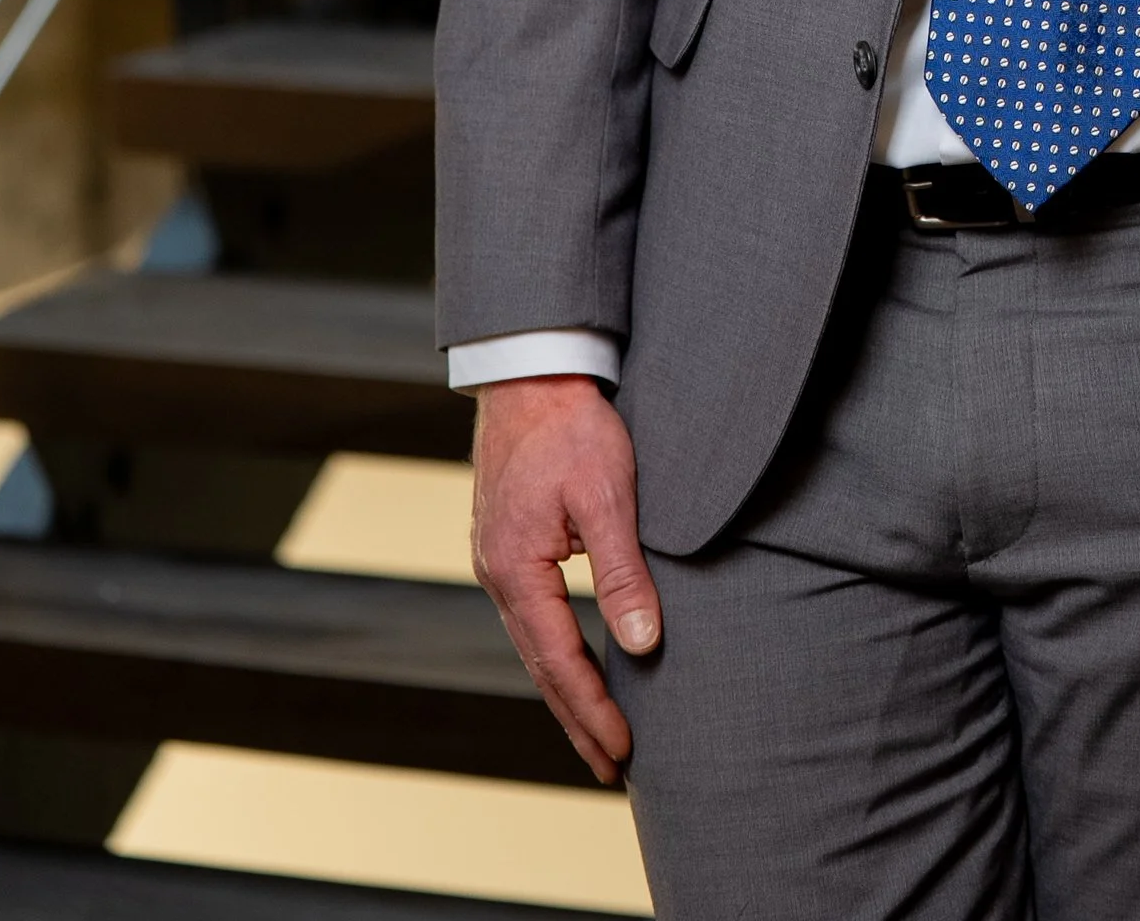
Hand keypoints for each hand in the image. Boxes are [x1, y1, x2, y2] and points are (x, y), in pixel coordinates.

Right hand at [470, 374, 658, 784]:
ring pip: (534, 644)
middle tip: (610, 769)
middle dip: (577, 720)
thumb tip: (643, 644)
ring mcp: (496, 559)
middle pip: (540, 667)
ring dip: (566, 690)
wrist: (530, 370)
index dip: (594, 711)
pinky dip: (555, 651)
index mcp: (516, 570)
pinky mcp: (506, 543)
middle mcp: (496, 573)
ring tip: (598, 733)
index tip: (624, 753)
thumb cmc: (572, 425)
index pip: (561, 662)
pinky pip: (532, 616)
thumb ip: (622, 572)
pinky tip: (576, 664)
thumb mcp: (607, 495)